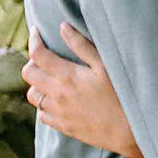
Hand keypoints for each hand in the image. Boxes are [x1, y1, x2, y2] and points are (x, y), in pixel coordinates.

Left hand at [24, 24, 145, 157]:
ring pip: (32, 95)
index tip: (36, 32)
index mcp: (67, 76)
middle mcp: (57, 94)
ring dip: (37, 84)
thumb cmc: (121, 95)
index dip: (33, 40)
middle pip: (28, 74)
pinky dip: (45, 104)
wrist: (128, 131)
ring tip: (50, 79)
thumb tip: (62, 27)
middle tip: (44, 57)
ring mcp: (58, 112)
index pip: (38, 54)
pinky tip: (57, 100)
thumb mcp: (104, 65)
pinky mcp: (63, 127)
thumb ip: (81, 45)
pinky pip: (42, 115)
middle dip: (32, 61)